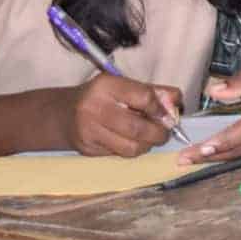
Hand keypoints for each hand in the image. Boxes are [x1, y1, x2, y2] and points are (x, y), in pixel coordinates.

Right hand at [58, 74, 182, 157]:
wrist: (64, 114)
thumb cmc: (102, 96)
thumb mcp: (124, 85)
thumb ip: (152, 91)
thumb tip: (176, 101)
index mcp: (106, 85)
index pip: (144, 97)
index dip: (161, 109)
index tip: (169, 115)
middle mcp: (94, 107)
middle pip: (137, 128)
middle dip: (158, 133)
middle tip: (165, 133)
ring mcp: (88, 131)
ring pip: (130, 147)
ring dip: (147, 145)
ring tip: (150, 138)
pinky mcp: (87, 149)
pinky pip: (119, 155)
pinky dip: (132, 150)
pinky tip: (131, 141)